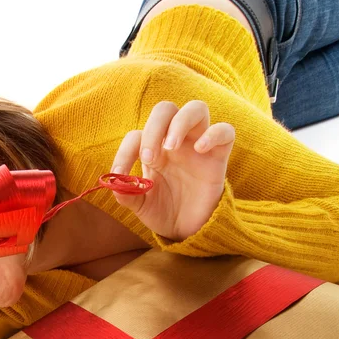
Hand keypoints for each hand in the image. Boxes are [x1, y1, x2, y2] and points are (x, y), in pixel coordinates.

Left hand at [111, 100, 234, 241]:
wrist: (188, 230)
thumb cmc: (163, 212)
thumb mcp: (141, 206)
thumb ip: (127, 194)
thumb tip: (114, 184)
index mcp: (153, 151)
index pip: (136, 136)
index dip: (125, 152)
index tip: (119, 174)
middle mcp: (175, 143)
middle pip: (165, 110)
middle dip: (153, 128)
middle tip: (148, 157)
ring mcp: (197, 146)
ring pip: (196, 109)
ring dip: (180, 122)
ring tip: (170, 147)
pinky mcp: (218, 156)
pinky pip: (225, 131)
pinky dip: (214, 134)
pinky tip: (199, 149)